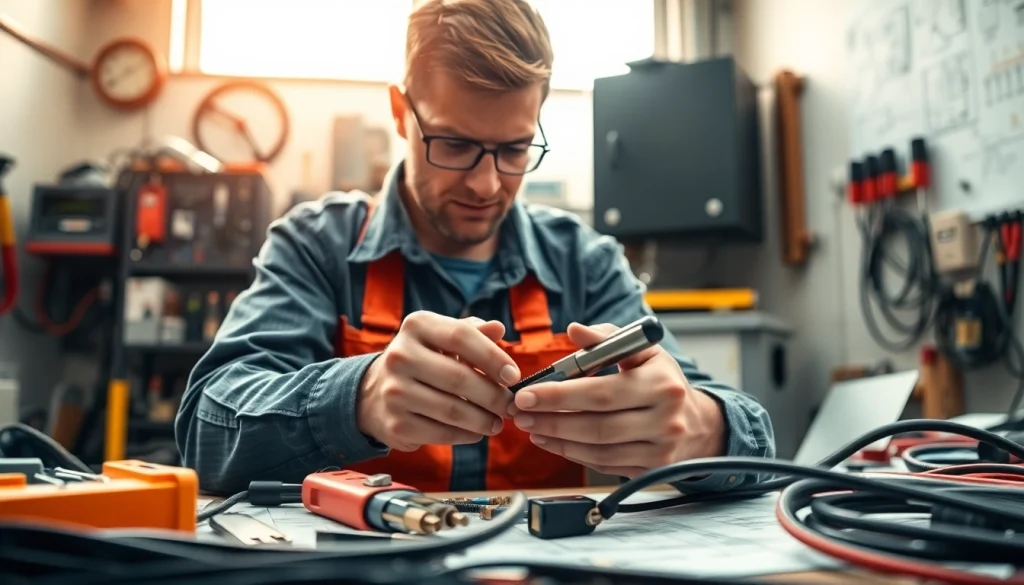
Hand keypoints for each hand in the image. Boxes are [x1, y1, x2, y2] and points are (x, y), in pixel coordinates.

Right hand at [356, 311, 521, 450]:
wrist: (373, 393)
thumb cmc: (422, 360)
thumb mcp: (441, 339)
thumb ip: (471, 332)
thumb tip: (498, 328)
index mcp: (416, 326)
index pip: (461, 336)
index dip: (493, 357)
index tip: (514, 376)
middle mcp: (400, 356)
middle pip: (460, 378)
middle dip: (494, 396)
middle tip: (511, 406)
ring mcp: (394, 392)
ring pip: (453, 410)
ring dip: (484, 420)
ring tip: (498, 422)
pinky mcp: (395, 424)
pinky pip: (441, 433)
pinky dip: (466, 435)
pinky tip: (476, 431)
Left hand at [511, 323, 725, 477]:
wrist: (698, 423)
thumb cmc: (662, 381)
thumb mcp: (643, 352)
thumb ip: (607, 339)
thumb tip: (574, 330)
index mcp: (662, 384)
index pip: (601, 392)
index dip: (560, 395)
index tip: (527, 394)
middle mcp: (665, 420)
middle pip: (596, 426)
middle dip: (552, 420)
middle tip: (520, 413)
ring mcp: (660, 451)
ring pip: (597, 450)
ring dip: (558, 439)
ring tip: (531, 427)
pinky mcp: (651, 471)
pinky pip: (604, 465)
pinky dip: (574, 454)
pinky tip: (554, 441)